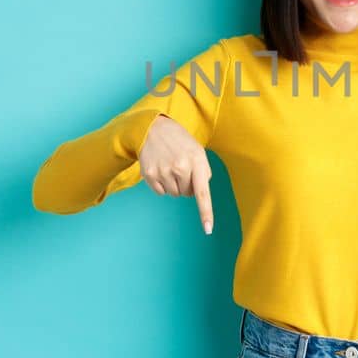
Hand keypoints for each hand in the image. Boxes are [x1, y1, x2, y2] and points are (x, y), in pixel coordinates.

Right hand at [138, 114, 214, 233]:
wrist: (153, 128)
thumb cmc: (180, 142)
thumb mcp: (198, 151)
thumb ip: (204, 172)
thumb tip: (198, 193)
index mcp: (196, 162)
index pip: (202, 193)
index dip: (205, 213)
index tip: (208, 229)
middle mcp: (180, 168)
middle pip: (186, 194)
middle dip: (186, 184)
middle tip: (181, 166)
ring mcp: (163, 172)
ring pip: (173, 194)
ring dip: (173, 185)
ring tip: (170, 165)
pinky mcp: (150, 174)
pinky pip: (160, 192)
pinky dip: (162, 184)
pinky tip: (160, 168)